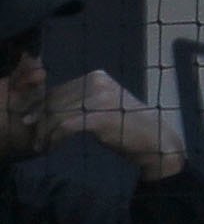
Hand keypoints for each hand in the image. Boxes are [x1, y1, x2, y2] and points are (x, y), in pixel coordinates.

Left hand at [32, 70, 184, 181]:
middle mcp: (98, 82)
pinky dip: (55, 137)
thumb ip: (82, 102)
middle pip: (56, 100)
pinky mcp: (99, 116)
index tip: (31, 121)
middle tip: (33, 139)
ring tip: (40, 146)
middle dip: (40, 120)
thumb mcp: (103, 107)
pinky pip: (66, 126)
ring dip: (45, 132)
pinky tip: (52, 147)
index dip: (41, 106)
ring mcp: (99, 98)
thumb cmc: (126, 126)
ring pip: (58, 113)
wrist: (153, 138)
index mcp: (97, 77)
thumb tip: (49, 108)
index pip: (60, 89)